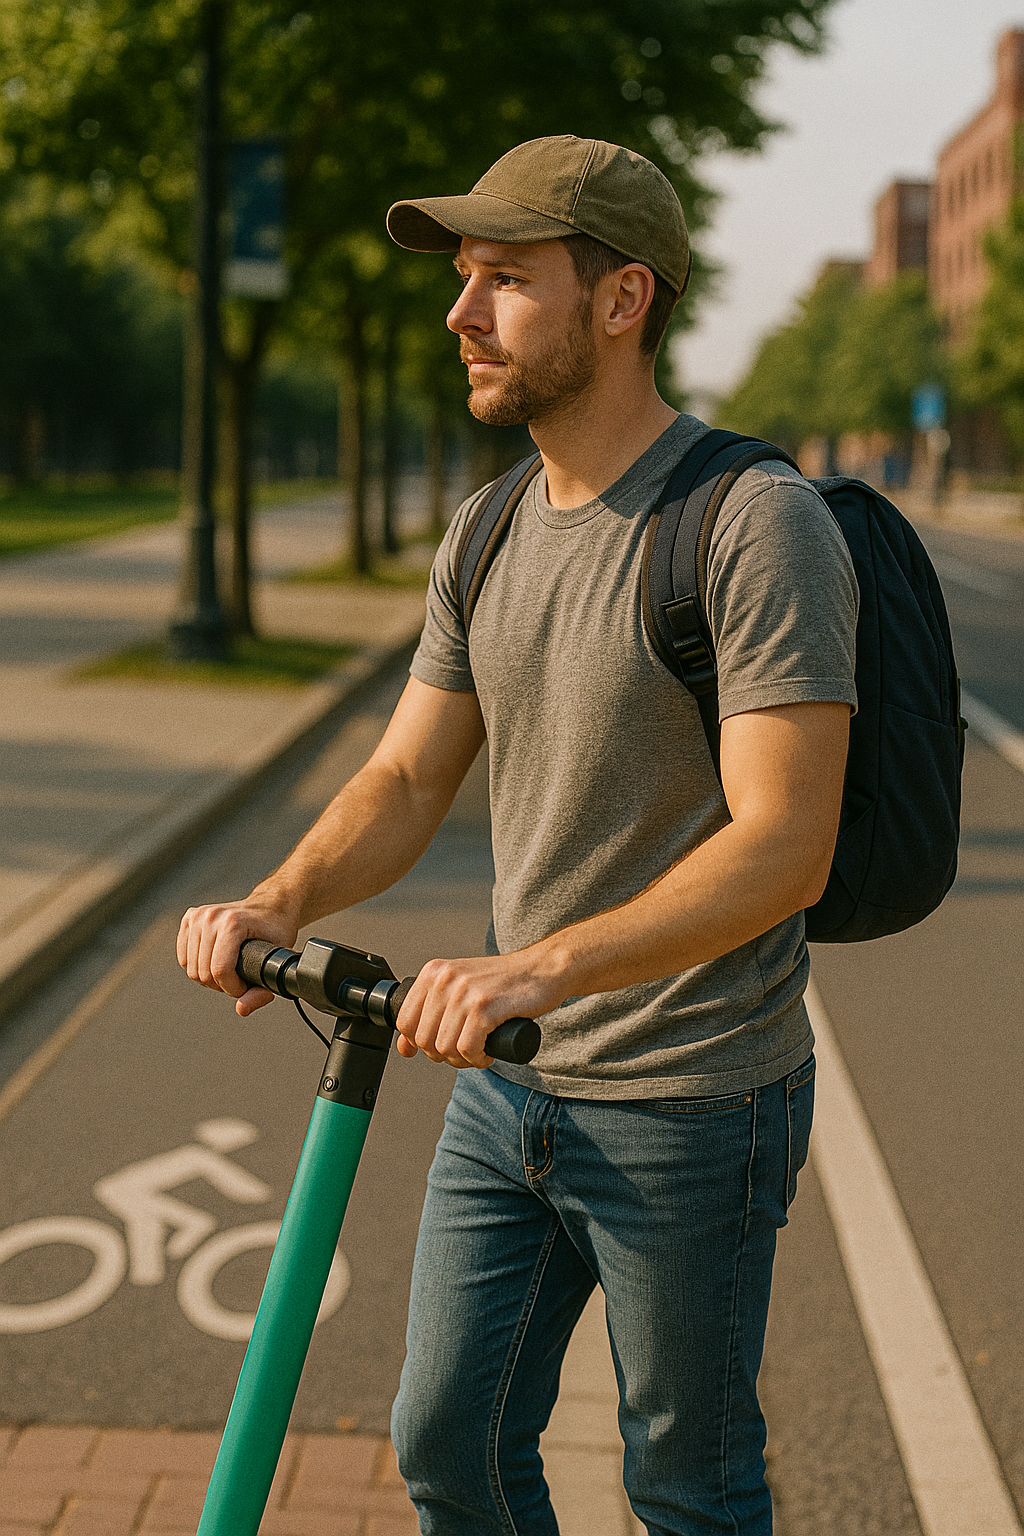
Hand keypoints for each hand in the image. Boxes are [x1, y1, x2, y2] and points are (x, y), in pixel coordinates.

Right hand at [177, 899, 297, 1015]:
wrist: (270, 905)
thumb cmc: (276, 929)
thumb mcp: (278, 959)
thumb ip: (262, 989)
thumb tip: (241, 1009)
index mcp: (232, 923)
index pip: (219, 971)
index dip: (233, 988)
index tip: (246, 986)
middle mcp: (211, 917)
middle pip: (203, 973)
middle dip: (222, 985)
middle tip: (240, 980)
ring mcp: (197, 915)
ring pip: (191, 969)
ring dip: (210, 978)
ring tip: (230, 971)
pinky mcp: (189, 918)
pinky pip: (183, 958)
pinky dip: (198, 967)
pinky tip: (215, 962)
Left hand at [394, 952, 559, 1068]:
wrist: (542, 968)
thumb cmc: (503, 982)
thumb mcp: (458, 989)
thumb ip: (430, 1012)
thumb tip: (404, 1048)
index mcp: (434, 972)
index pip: (405, 1022)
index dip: (419, 1043)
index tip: (439, 1046)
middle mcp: (445, 979)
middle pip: (424, 1040)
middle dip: (443, 1054)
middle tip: (464, 1050)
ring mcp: (465, 992)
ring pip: (445, 1047)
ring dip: (462, 1060)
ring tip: (477, 1051)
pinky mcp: (486, 1007)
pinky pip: (468, 1049)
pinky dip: (477, 1059)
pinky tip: (487, 1053)